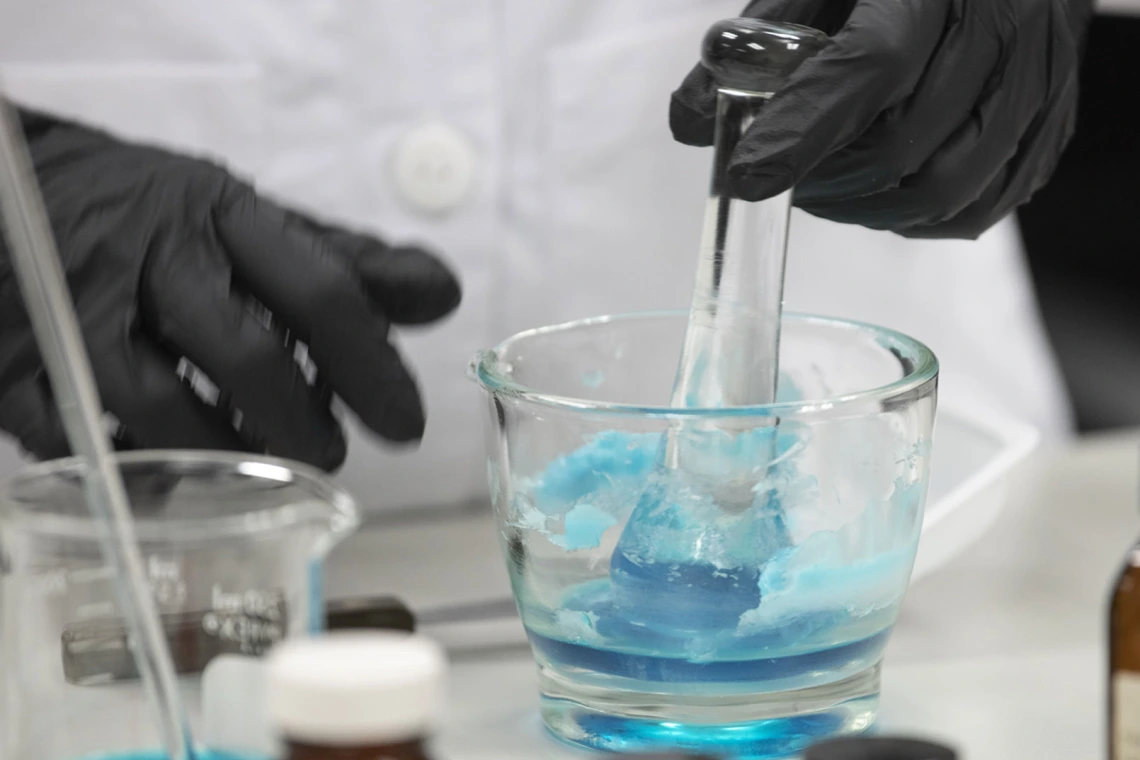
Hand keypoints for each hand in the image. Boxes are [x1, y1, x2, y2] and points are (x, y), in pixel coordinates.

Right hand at [0, 107, 459, 469]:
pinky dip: (139, 471)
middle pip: (244, 354)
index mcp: (225, 217)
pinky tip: (177, 475)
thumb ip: (349, 263)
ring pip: (161, 406)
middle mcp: (154, 261)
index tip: (406, 425)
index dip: (372, 366)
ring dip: (226, 454)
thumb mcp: (259, 222)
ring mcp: (80, 314)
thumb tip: (443, 296)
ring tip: (260, 465)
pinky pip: (82, 440)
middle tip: (330, 454)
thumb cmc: (166, 219)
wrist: (26, 189)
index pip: (320, 290)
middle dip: (300, 421)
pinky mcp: (23, 368)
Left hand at [670, 0, 1094, 237]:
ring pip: (945, 190)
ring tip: (830, 188)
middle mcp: (1001, 32)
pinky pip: (981, 207)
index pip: (866, 68)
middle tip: (784, 175)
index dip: (800, 132)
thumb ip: (756, 42)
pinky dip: (920, 219)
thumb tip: (689, 120)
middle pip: (903, 146)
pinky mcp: (1049, 127)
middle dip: (826, 179)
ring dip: (868, 209)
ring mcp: (1035, 85)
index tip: (745, 178)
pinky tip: (887, 195)